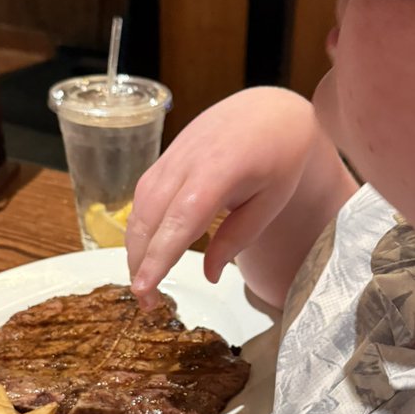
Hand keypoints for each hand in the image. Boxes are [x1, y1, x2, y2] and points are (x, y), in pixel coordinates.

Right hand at [127, 87, 325, 307]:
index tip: (144, 289)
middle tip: (146, 303)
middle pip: (149, 218)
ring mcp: (171, 158)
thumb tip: (210, 275)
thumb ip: (238, 238)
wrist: (270, 110)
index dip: (158, 257)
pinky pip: (142, 196)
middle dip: (140, 263)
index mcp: (218, 172)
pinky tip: (145, 251)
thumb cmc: (279, 156)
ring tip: (144, 283)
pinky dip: (139, 227)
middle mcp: (186, 163)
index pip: (179, 221)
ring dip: (135, 248)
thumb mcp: (271, 201)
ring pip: (139, 208)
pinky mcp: (164, 159)